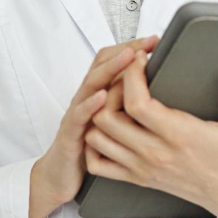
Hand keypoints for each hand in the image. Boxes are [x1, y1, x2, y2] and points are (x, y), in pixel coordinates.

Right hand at [29, 34, 159, 217]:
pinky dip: (90, 104)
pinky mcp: (69, 134)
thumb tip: (159, 95)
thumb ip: (128, 106)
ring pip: (91, 85)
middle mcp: (85, 100)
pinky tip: (102, 97)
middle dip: (125, 51)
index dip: (132, 48)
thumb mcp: (113, 123)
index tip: (155, 41)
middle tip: (146, 42)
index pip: (112, 62)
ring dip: (110, 69)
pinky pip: (79, 117)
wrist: (58, 177)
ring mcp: (76, 115)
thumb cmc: (90, 149)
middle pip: (101, 66)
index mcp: (96, 95)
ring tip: (128, 57)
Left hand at [84, 54, 217, 217]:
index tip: (139, 59)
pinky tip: (112, 128)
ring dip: (100, 114)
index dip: (131, 77)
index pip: (138, 104)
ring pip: (98, 138)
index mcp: (181, 136)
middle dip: (110, 89)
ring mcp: (144, 168)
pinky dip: (96, 145)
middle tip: (125, 75)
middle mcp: (156, 153)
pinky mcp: (139, 178)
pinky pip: (99, 164)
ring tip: (117, 98)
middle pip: (107, 119)